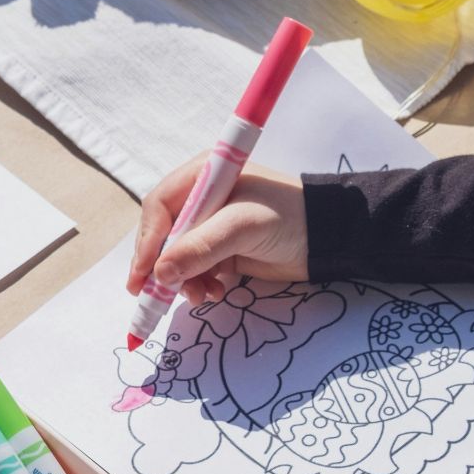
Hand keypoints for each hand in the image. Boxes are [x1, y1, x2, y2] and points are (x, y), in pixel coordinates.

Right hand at [126, 155, 307, 304]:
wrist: (331, 237)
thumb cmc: (289, 217)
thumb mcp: (242, 227)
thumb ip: (200, 247)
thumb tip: (160, 273)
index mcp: (203, 176)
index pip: (159, 207)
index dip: (148, 241)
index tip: (143, 275)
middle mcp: (202, 199)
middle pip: (163, 234)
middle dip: (161, 266)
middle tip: (154, 296)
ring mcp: (212, 225)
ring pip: (177, 257)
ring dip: (182, 280)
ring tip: (201, 295)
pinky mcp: (223, 249)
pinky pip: (196, 269)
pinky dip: (198, 284)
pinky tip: (214, 292)